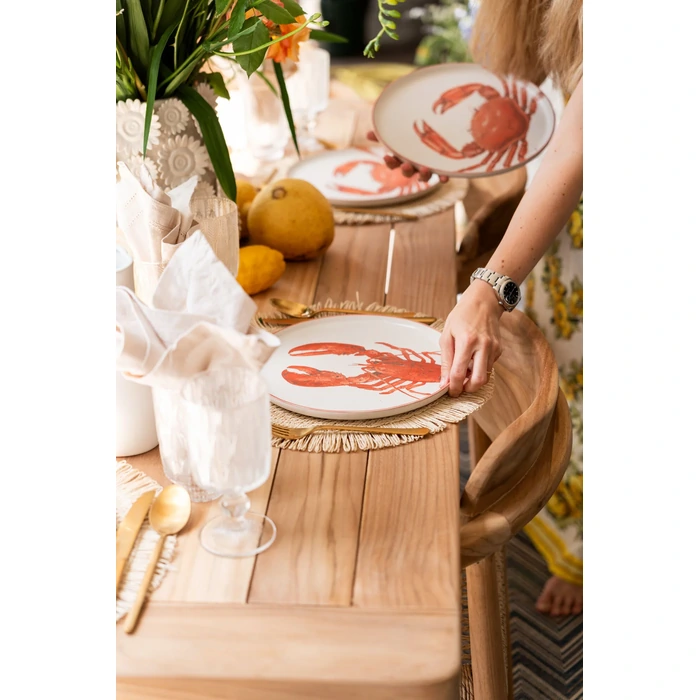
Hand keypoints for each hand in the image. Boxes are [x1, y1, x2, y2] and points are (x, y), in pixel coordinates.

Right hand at [367, 131, 448, 183]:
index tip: (387, 156)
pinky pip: (441, 176)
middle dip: (406, 170)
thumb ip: (385, 135)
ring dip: (423, 175)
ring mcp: (428, 167)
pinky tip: (444, 179)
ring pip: (424, 176)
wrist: (436, 133)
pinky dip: (443, 178)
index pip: (393, 164)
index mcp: (402, 158)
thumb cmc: (412, 137)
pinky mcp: (441, 168)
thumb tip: (368, 134)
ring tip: (424, 169)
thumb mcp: (399, 134)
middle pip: (408, 172)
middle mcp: (414, 165)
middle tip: (406, 165)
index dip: (390, 162)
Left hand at [440, 281, 503, 396]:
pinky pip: (489, 366)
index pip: (459, 373)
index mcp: (467, 341)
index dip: (453, 387)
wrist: (484, 301)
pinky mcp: (499, 349)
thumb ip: (445, 360)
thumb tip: (444, 382)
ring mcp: (494, 348)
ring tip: (464, 371)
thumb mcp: (447, 335)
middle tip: (459, 388)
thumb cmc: (462, 316)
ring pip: (486, 375)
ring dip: (474, 379)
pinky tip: (473, 360)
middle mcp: (483, 345)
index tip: (449, 392)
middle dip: (468, 389)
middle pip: (478, 380)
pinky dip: (480, 369)